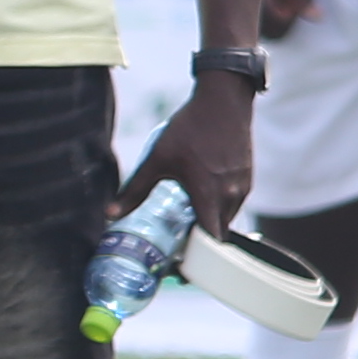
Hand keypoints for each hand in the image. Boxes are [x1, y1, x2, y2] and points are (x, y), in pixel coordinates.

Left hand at [122, 74, 256, 237]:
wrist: (223, 101)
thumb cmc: (189, 129)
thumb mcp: (156, 159)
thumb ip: (135, 190)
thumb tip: (109, 214)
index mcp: (208, 194)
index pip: (210, 238)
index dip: (197, 251)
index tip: (181, 256)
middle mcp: (230, 194)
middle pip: (219, 230)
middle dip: (201, 237)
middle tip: (179, 236)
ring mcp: (243, 186)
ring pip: (228, 216)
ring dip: (212, 219)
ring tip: (189, 213)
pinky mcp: (248, 177)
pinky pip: (235, 202)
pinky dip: (221, 205)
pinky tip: (203, 194)